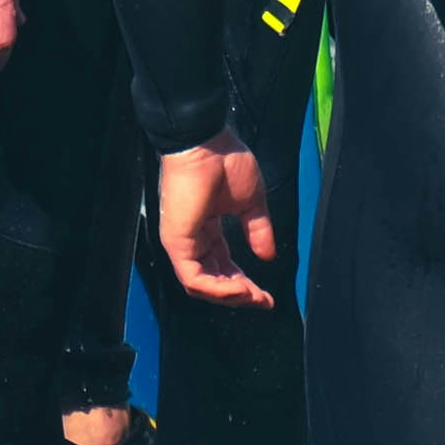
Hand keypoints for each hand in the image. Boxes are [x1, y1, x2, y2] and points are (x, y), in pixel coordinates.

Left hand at [155, 140, 281, 305]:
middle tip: (263, 301)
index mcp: (207, 229)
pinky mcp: (177, 242)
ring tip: (254, 296)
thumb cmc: (225, 162)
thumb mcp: (251, 203)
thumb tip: (268, 256)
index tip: (266, 295)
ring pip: (202, 285)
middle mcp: (192, 239)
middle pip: (213, 280)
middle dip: (240, 295)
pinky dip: (218, 289)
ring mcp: (182, 242)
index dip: (245, 283)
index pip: (224, 266)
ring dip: (230, 296)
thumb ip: (258, 230)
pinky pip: (194, 278)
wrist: (206, 143)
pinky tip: (240, 289)